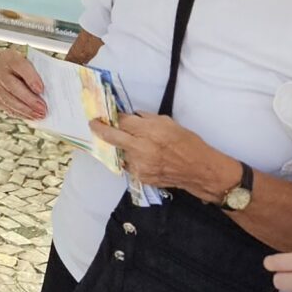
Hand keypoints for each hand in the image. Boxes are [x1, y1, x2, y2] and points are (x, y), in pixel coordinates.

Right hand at [0, 49, 46, 119]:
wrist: (17, 71)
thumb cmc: (31, 68)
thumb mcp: (36, 65)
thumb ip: (43, 74)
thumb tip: (54, 90)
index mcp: (9, 56)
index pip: (19, 65)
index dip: (30, 78)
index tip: (41, 90)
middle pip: (12, 85)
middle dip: (28, 99)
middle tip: (43, 109)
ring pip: (7, 98)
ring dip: (24, 109)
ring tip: (39, 115)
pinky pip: (5, 106)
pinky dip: (18, 113)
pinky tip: (30, 116)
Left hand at [90, 114, 237, 201]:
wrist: (198, 169)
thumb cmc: (187, 142)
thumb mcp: (168, 122)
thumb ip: (146, 119)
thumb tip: (130, 116)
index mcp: (150, 131)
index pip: (122, 121)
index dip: (114, 117)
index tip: (105, 115)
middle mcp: (141, 148)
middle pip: (112, 137)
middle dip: (100, 129)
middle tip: (93, 124)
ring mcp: (139, 164)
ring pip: (120, 151)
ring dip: (121, 146)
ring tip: (131, 143)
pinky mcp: (141, 176)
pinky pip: (129, 164)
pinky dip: (131, 158)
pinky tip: (140, 156)